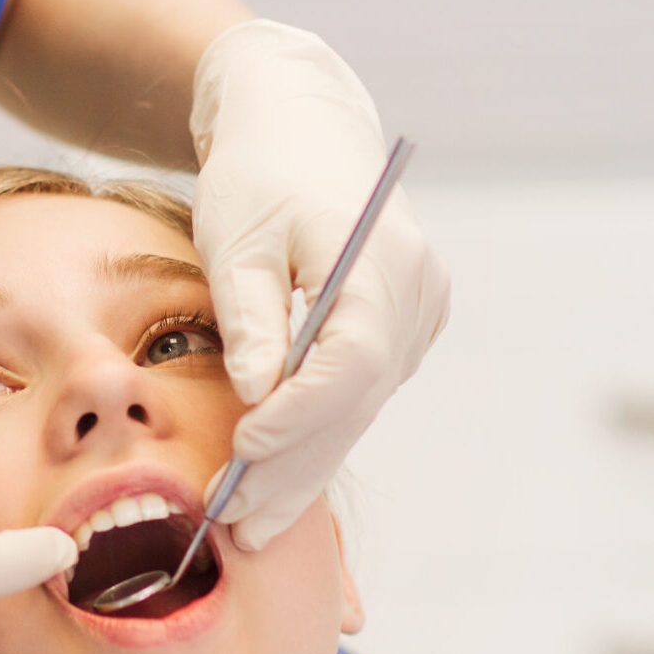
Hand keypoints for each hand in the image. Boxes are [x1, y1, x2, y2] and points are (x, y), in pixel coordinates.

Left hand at [191, 19, 449, 549]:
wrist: (299, 126)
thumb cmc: (256, 174)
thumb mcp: (236, 239)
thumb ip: (249, 318)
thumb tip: (255, 398)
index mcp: (382, 261)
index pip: (351, 362)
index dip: (298, 417)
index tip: (243, 451)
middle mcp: (416, 293)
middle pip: (357, 400)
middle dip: (295, 467)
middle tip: (237, 524)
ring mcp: (417, 314)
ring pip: (358, 409)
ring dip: (304, 468)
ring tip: (250, 526)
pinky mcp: (402, 329)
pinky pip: (357, 397)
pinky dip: (316, 438)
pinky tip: (276, 486)